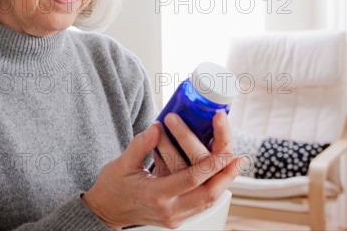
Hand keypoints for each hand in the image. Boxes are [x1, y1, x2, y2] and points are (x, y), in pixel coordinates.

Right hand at [81, 112, 242, 228]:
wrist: (107, 210)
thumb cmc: (113, 186)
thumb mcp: (122, 162)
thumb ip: (141, 144)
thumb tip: (158, 128)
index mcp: (155, 194)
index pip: (191, 179)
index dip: (211, 164)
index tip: (225, 150)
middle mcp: (169, 209)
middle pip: (208, 194)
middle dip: (226, 175)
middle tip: (240, 158)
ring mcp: (174, 217)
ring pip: (208, 202)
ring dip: (224, 183)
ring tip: (235, 165)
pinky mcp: (177, 218)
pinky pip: (201, 205)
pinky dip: (212, 189)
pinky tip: (220, 176)